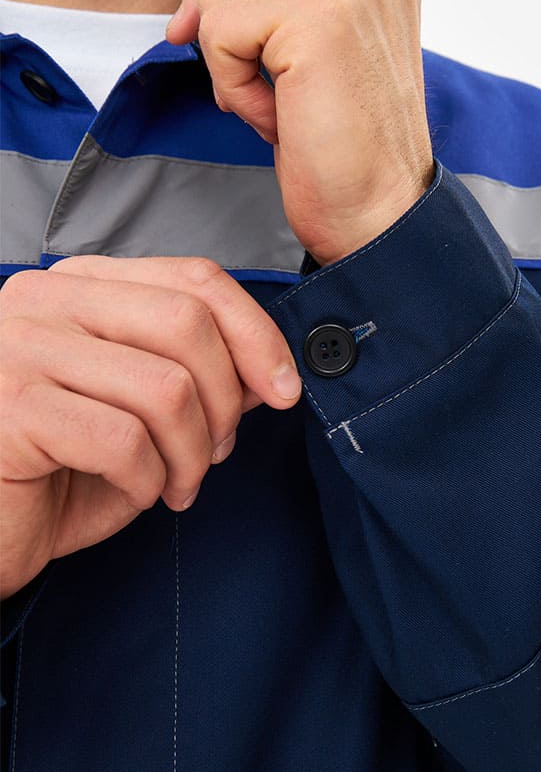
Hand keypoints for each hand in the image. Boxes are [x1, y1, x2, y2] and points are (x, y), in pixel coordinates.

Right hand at [0, 256, 300, 597]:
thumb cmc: (56, 466)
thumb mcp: (137, 409)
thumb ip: (194, 376)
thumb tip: (268, 372)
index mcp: (79, 284)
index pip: (193, 278)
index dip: (255, 333)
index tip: (283, 388)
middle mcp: (45, 298)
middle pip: (188, 323)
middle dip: (225, 402)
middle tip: (217, 452)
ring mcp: (22, 347)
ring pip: (166, 388)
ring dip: (192, 455)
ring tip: (176, 484)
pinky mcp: (13, 407)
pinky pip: (125, 441)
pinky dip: (148, 481)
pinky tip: (133, 493)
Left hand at [166, 0, 434, 265]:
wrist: (379, 217)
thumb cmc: (345, 156)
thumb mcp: (315, 62)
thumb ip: (278, 10)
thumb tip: (194, 3)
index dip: (229, 2)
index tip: (233, 62)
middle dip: (220, 24)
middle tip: (251, 93)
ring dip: (228, 61)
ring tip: (275, 111)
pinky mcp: (321, 17)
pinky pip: (222, 29)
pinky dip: (232, 86)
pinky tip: (276, 122)